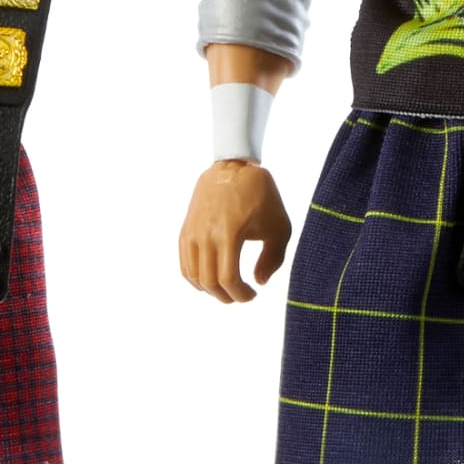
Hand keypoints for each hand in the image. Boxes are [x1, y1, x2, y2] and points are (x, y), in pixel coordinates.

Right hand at [179, 161, 290, 303]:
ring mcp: (192, 232)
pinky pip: (184, 264)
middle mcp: (206, 234)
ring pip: (193, 276)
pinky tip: (211, 279)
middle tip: (241, 295)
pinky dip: (196, 278)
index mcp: (230, 233)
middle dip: (227, 296)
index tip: (254, 294)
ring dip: (210, 290)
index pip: (228, 278)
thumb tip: (259, 282)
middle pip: (209, 282)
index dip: (241, 294)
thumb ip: (273, 260)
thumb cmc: (262, 197)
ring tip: (227, 289)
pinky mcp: (186, 230)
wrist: (233, 167)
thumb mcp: (279, 227)